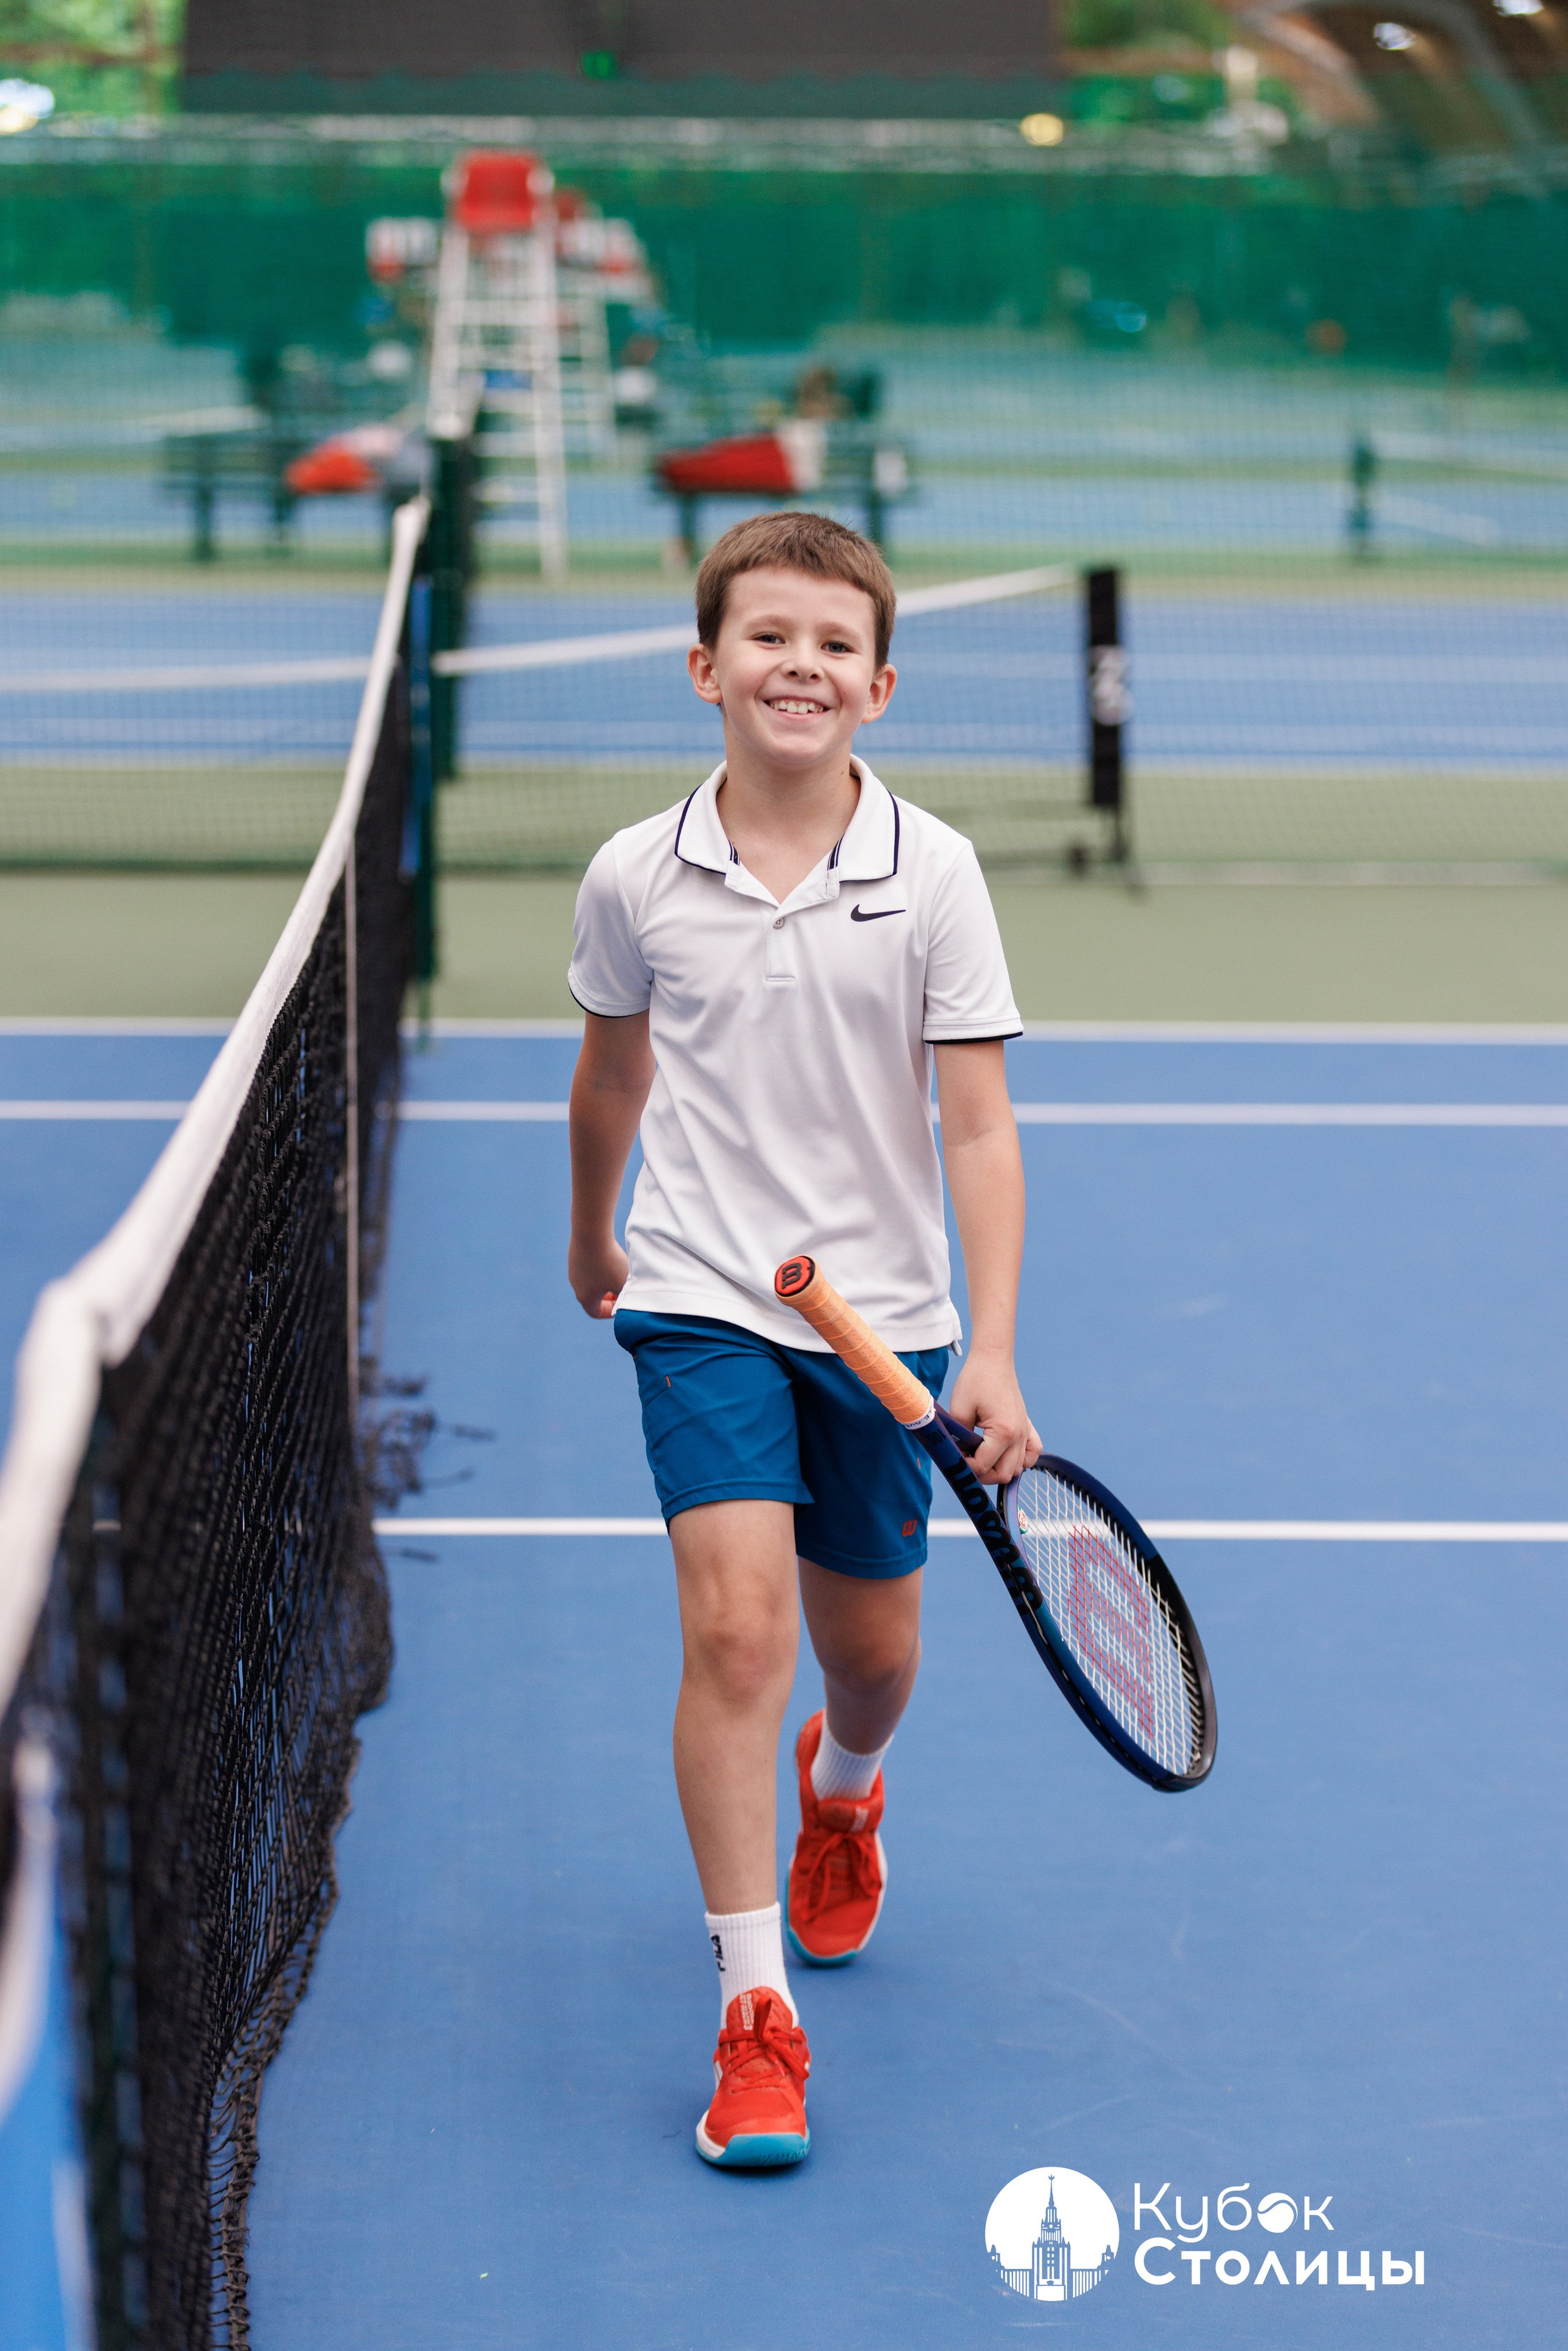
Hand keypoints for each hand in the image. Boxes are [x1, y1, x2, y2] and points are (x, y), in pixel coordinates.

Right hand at [568, 1231, 628, 1319]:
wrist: (591, 1233)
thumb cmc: (609, 1262)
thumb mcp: (622, 1283)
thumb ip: (624, 1296)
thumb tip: (626, 1298)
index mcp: (585, 1297)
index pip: (595, 1312)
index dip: (610, 1312)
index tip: (621, 1303)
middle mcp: (576, 1284)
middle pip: (592, 1296)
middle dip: (608, 1295)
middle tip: (621, 1289)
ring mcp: (574, 1268)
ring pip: (590, 1279)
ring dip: (604, 1280)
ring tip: (618, 1272)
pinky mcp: (575, 1254)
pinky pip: (589, 1265)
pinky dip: (599, 1265)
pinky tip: (610, 1256)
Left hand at [948, 1346, 1040, 1485]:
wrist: (993, 1360)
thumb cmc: (975, 1381)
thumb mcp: (959, 1410)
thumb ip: (959, 1438)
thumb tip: (958, 1457)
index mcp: (1003, 1432)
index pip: (984, 1466)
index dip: (965, 1467)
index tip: (953, 1458)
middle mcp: (1018, 1435)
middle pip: (1003, 1474)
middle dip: (982, 1474)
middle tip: (965, 1462)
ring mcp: (1025, 1431)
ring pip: (1018, 1469)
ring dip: (998, 1469)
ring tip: (980, 1458)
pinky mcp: (1027, 1426)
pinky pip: (1032, 1453)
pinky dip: (1021, 1461)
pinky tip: (1004, 1454)